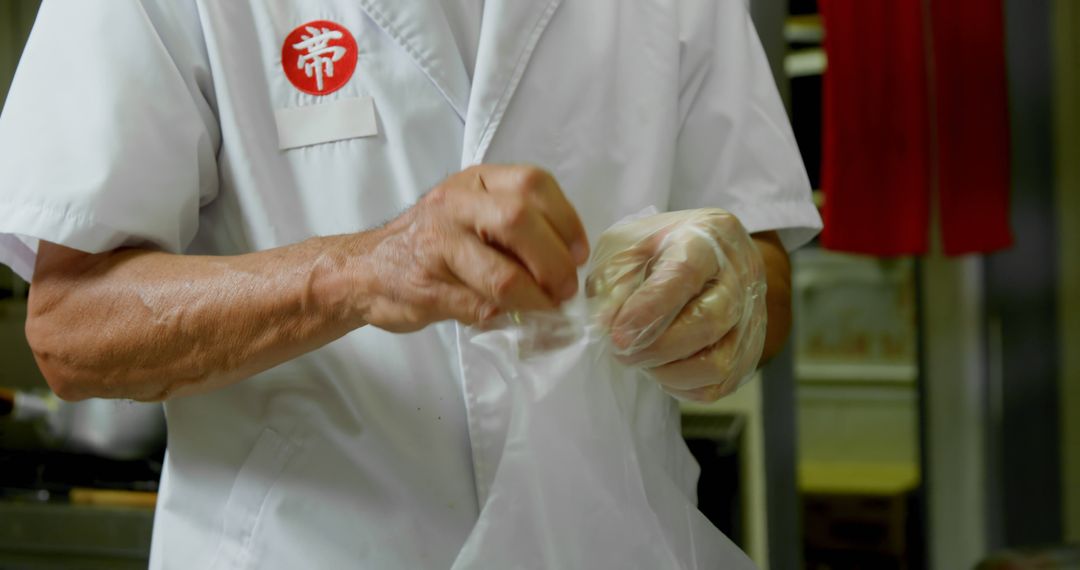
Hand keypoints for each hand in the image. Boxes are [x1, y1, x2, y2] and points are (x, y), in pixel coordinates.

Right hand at [357, 164, 588, 332]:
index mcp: (475, 182)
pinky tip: (505, 317)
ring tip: (544, 309)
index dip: (567, 221)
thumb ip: (517, 225)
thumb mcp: (472, 212)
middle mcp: (455, 204)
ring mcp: (437, 245)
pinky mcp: (427, 288)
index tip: (578, 254)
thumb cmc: (432, 242)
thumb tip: (570, 262)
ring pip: (502, 274)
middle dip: (554, 263)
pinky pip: (480, 307)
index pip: (534, 184)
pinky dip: (502, 317)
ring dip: (534, 299)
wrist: (364, 269)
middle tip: (565, 290)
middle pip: (520, 222)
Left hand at [586, 209, 765, 400]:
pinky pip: (721, 383)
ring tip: (644, 360)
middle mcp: (739, 275)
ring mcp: (752, 314)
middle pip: (707, 322)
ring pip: (719, 361)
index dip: (648, 310)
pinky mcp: (752, 348)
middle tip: (622, 351)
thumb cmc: (658, 249)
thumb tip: (606, 324)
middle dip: (656, 348)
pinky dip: (686, 386)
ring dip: (671, 372)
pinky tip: (665, 369)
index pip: (683, 274)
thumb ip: (612, 279)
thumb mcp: (625, 246)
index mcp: (705, 238)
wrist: (706, 254)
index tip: (617, 336)